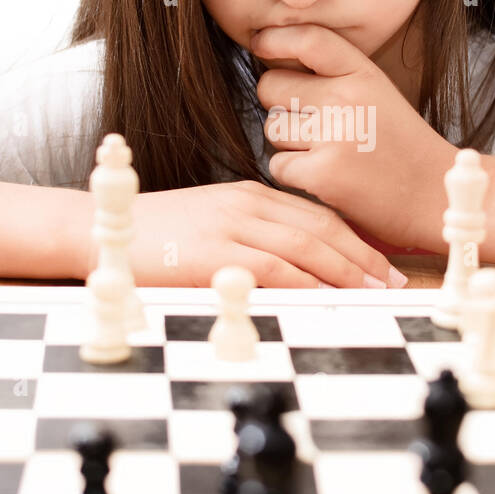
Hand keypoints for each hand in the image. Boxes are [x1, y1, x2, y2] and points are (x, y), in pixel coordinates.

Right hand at [71, 180, 407, 287]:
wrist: (99, 230)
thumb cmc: (155, 236)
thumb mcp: (211, 226)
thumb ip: (250, 239)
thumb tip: (292, 269)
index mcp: (249, 195)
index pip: (316, 216)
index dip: (356, 240)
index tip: (383, 263)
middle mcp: (246, 204)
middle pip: (321, 229)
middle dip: (364, 257)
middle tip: (395, 281)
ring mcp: (230, 225)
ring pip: (305, 247)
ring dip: (345, 271)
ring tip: (375, 293)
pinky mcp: (213, 251)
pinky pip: (272, 268)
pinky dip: (306, 283)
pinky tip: (329, 298)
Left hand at [252, 24, 456, 250]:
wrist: (435, 197)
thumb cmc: (400, 149)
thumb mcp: (378, 95)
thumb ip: (335, 76)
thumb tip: (273, 63)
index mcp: (364, 74)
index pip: (308, 39)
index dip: (275, 39)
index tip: (261, 44)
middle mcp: (348, 98)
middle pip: (271, 86)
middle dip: (278, 105)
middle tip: (307, 126)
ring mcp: (334, 135)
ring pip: (272, 127)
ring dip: (287, 144)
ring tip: (323, 154)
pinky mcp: (322, 173)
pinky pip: (278, 165)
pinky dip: (293, 175)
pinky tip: (325, 178)